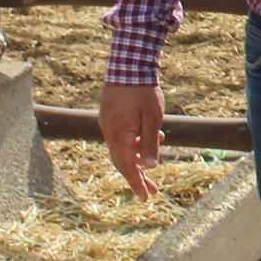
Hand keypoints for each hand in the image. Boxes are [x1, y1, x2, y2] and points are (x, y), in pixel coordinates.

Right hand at [99, 82, 164, 198]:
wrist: (128, 63)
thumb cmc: (143, 89)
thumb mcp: (152, 117)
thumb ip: (150, 143)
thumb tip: (150, 167)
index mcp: (118, 133)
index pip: (126, 166)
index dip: (136, 182)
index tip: (145, 197)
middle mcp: (109, 131)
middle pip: (122, 161)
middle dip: (137, 176)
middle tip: (152, 190)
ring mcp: (108, 123)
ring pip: (121, 149)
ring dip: (137, 159)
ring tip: (152, 167)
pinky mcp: (110, 116)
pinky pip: (121, 137)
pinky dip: (134, 144)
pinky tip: (150, 140)